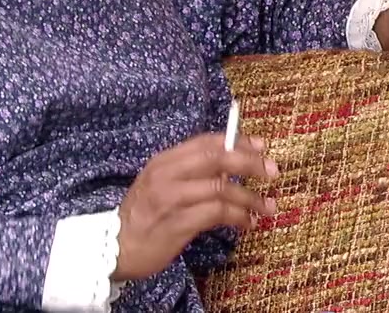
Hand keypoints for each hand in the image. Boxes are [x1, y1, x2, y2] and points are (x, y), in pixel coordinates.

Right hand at [112, 133, 278, 281]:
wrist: (115, 247)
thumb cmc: (143, 216)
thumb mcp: (160, 184)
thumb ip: (189, 172)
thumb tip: (229, 165)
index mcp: (163, 161)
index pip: (205, 142)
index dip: (237, 141)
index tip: (261, 146)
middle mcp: (167, 175)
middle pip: (217, 158)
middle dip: (249, 162)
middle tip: (272, 171)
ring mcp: (172, 198)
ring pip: (222, 188)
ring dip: (250, 197)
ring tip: (268, 207)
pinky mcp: (178, 223)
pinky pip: (217, 214)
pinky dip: (238, 217)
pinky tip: (248, 224)